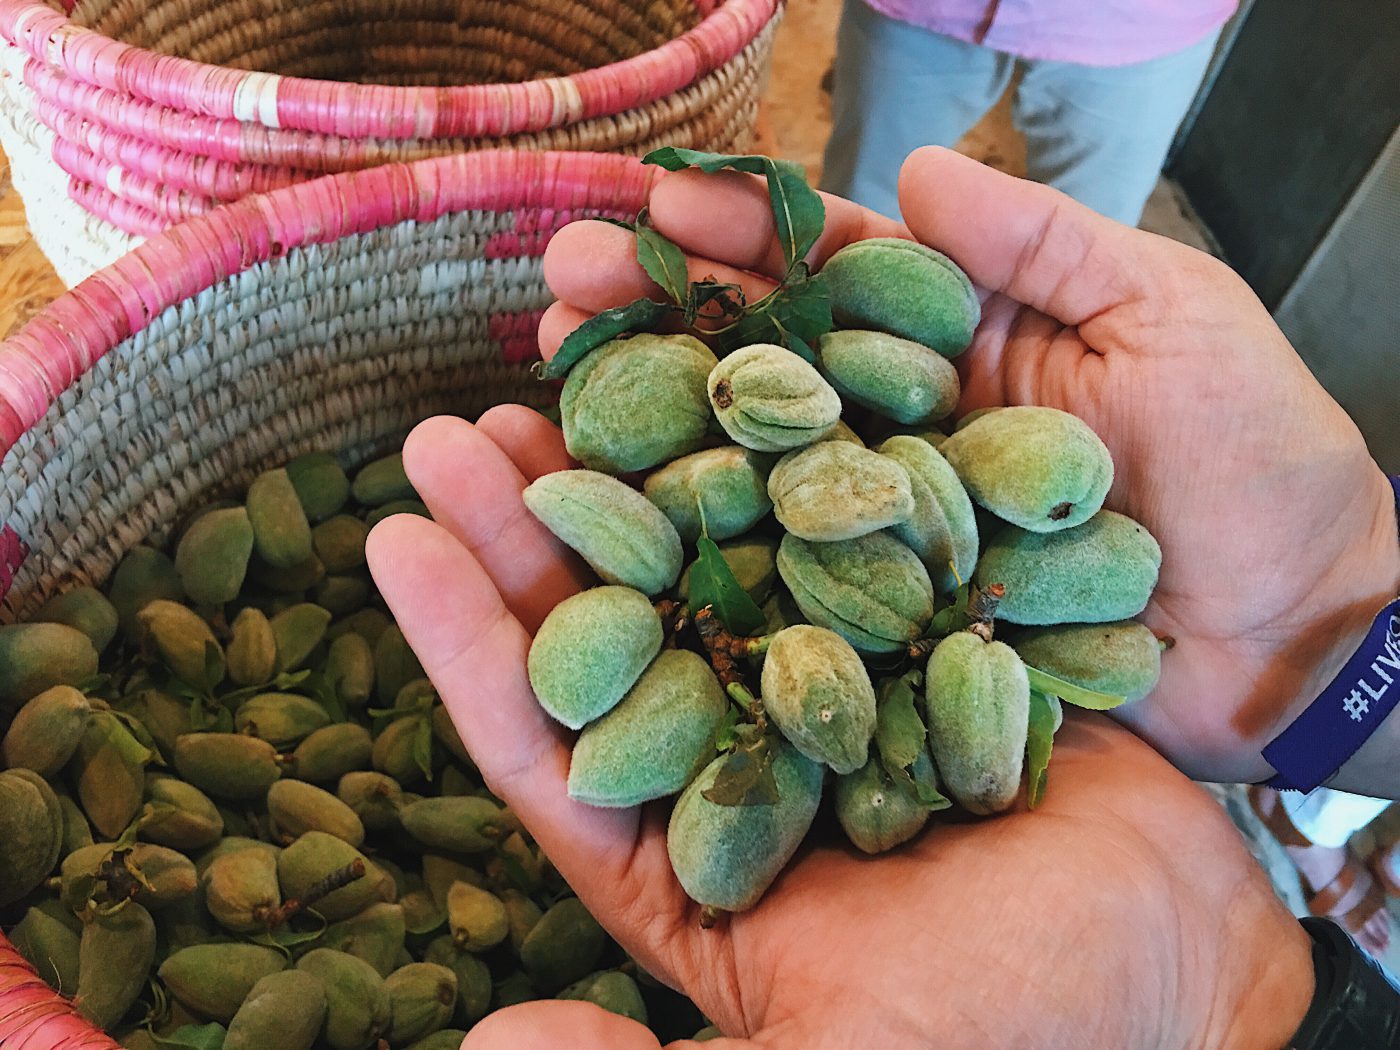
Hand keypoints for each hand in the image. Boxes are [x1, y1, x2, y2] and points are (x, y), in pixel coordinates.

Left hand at [365, 412, 1311, 1049]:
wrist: (1193, 973)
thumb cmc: (1020, 1030)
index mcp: (689, 864)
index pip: (545, 745)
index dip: (466, 644)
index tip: (395, 536)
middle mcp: (742, 764)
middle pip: (612, 633)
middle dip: (531, 533)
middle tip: (460, 427)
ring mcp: (829, 689)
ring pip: (709, 568)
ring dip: (639, 476)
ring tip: (564, 378)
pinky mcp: (917, 636)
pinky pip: (833, 539)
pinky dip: (785, 468)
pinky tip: (739, 388)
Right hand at [533, 146, 1399, 793]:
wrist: (1299, 639)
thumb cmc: (1263, 468)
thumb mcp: (1168, 317)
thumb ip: (1041, 245)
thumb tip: (915, 170)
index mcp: (967, 338)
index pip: (832, 274)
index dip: (741, 235)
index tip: (649, 205)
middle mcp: (907, 426)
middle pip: (765, 363)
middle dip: (658, 318)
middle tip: (554, 289)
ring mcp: (891, 524)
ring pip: (753, 464)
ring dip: (650, 426)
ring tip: (549, 392)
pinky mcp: (890, 615)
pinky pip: (785, 575)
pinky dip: (700, 552)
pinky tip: (615, 525)